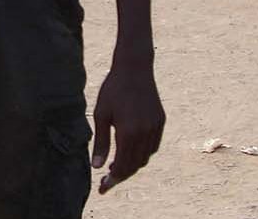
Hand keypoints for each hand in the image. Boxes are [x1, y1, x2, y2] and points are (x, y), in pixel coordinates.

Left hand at [91, 60, 164, 193]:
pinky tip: (131, 152)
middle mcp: (145, 133)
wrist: (134, 69)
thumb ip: (100, 142)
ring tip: (116, 166)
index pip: (122, 165)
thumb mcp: (101, 114)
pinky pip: (153, 146)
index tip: (103, 188)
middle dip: (121, 175)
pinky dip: (142, 154)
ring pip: (145, 157)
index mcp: (128, 132)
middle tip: (108, 180)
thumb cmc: (113, 90)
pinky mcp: (160, 121)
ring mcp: (155, 127)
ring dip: (132, 165)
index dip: (112, 179)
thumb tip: (96, 166)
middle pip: (135, 165)